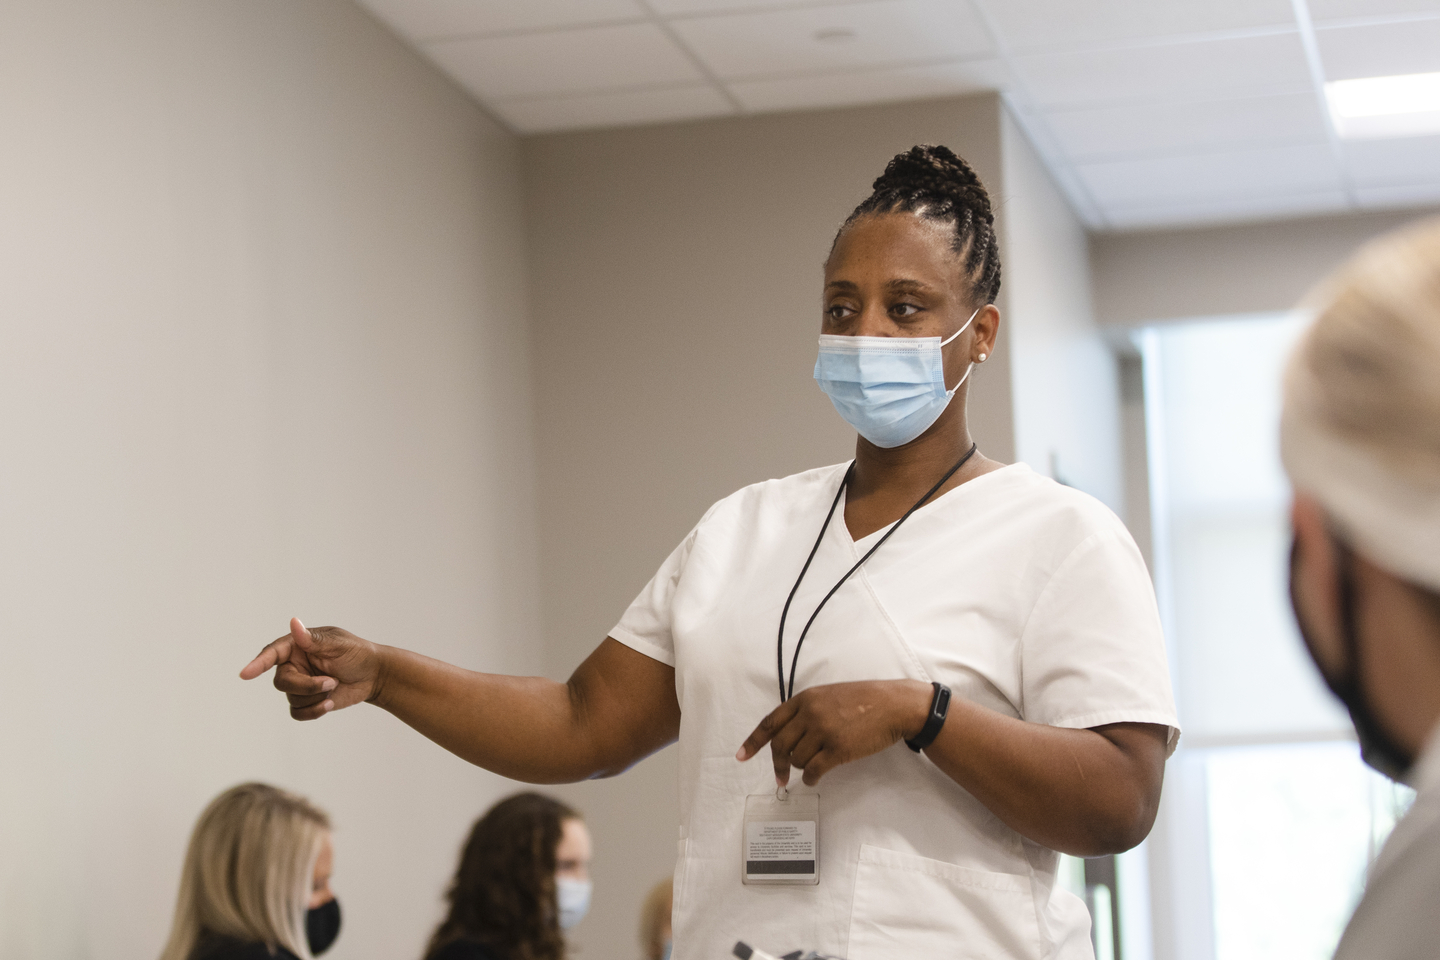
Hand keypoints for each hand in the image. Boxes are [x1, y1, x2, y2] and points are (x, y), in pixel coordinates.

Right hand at [239, 618, 383, 719]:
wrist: (373, 675)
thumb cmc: (357, 653)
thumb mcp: (338, 644)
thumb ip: (313, 640)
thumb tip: (294, 623)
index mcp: (297, 645)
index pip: (272, 653)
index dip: (258, 663)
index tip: (245, 674)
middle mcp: (294, 664)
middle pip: (282, 682)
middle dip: (306, 686)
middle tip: (330, 681)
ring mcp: (299, 683)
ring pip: (291, 698)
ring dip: (315, 697)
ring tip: (334, 686)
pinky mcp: (306, 700)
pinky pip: (297, 713)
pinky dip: (313, 711)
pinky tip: (329, 704)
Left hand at [735, 679, 931, 786]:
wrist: (893, 705)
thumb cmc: (864, 700)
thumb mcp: (829, 695)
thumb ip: (807, 710)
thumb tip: (789, 736)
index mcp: (805, 698)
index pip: (770, 722)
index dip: (753, 742)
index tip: (741, 756)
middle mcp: (810, 714)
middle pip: (780, 745)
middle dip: (777, 764)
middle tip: (780, 777)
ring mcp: (824, 731)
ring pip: (797, 759)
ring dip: (800, 768)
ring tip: (813, 766)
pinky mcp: (838, 749)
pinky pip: (813, 770)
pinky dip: (810, 778)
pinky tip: (815, 778)